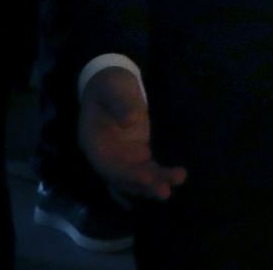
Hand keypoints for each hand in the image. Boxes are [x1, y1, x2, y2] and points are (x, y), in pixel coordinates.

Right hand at [79, 67, 186, 199]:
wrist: (112, 81)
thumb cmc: (110, 85)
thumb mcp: (113, 89)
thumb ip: (121, 104)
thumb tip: (131, 120)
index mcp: (94, 143)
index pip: (109, 165)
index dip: (126, 174)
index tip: (146, 178)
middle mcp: (107, 154)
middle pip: (124, 176)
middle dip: (144, 184)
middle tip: (165, 191)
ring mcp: (122, 154)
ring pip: (137, 175)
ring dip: (155, 182)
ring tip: (178, 180)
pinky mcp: (137, 151)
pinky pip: (146, 167)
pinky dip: (159, 174)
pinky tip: (176, 177)